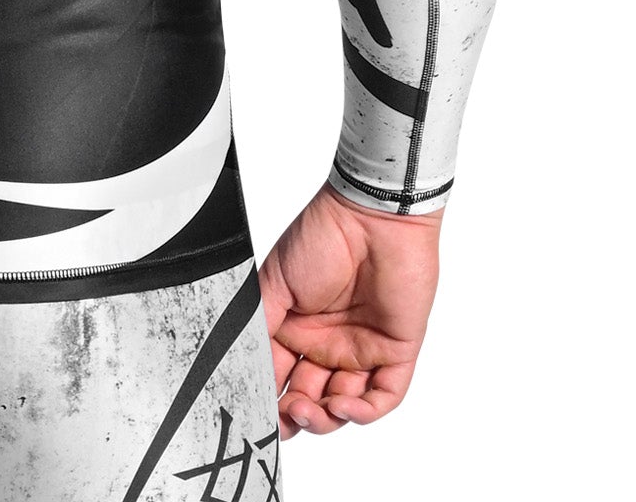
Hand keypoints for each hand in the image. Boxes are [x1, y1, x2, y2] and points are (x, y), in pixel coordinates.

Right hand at [259, 183, 440, 437]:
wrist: (372, 215)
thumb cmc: (322, 235)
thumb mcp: (275, 282)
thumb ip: (259, 327)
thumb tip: (239, 366)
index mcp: (297, 327)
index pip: (280, 376)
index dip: (268, 400)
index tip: (255, 414)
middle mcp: (329, 343)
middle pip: (312, 399)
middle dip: (296, 417)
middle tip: (285, 420)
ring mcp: (363, 349)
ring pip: (344, 406)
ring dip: (326, 419)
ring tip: (308, 410)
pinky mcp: (396, 351)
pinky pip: (383, 396)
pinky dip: (363, 411)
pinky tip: (341, 406)